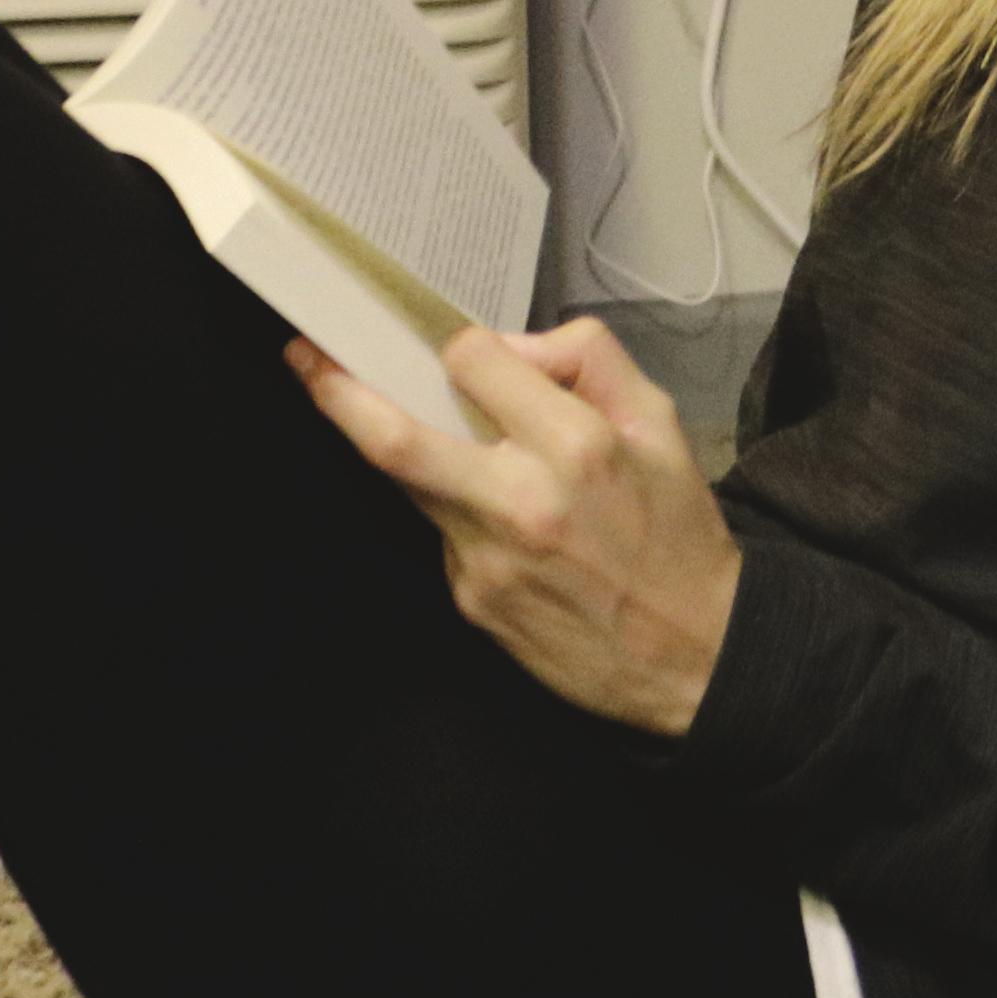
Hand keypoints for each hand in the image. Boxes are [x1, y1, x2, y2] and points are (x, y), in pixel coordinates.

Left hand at [293, 318, 743, 735]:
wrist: (694, 653)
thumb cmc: (677, 537)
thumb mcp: (662, 425)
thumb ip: (592, 364)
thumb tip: (514, 349)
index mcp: (577, 445)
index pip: (476, 362)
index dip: (459, 345)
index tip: (445, 344)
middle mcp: (521, 500)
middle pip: (394, 439)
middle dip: (336, 394)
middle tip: (303, 361)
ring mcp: (486, 558)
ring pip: (410, 485)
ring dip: (393, 448)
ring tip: (382, 418)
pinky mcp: (471, 600)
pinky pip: (444, 535)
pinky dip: (457, 512)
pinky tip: (500, 525)